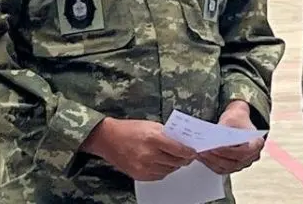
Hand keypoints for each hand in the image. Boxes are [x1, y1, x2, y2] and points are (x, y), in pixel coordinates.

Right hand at [81, 118, 196, 181]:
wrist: (108, 139)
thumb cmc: (129, 129)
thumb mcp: (152, 125)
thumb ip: (168, 135)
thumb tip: (183, 142)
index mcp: (153, 139)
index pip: (179, 149)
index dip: (189, 152)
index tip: (194, 152)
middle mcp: (149, 154)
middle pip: (176, 162)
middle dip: (184, 159)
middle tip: (188, 155)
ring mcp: (143, 167)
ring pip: (169, 170)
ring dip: (175, 165)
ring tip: (176, 158)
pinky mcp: (139, 175)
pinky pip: (159, 175)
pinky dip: (164, 170)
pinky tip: (163, 163)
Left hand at [197, 100, 265, 175]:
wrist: (237, 123)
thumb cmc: (237, 120)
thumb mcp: (232, 119)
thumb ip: (224, 130)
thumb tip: (212, 139)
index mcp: (257, 143)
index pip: (243, 152)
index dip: (229, 152)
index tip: (216, 148)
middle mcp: (251, 156)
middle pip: (233, 162)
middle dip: (216, 157)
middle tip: (203, 151)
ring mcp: (242, 164)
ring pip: (225, 167)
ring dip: (210, 161)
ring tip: (199, 153)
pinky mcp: (232, 167)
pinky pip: (220, 169)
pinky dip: (209, 163)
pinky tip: (201, 157)